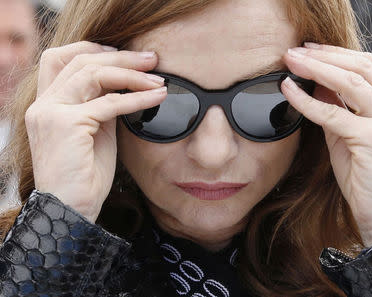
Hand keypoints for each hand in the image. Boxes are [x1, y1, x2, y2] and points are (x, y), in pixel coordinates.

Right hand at [25, 41, 166, 222]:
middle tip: (151, 58)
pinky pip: (110, 103)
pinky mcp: (67, 125)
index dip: (92, 49)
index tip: (123, 54)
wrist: (71, 210)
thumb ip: (101, 107)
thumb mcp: (94, 133)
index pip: (59, 58)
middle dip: (122, 57)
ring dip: (132, 74)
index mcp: (46, 104)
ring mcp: (51, 112)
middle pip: (82, 61)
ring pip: (94, 75)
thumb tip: (126, 86)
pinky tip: (157, 96)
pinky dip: (138, 98)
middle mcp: (43, 104)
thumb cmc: (85, 175)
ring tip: (158, 79)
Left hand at [281, 43, 371, 246]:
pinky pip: (332, 114)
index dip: (337, 53)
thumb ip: (337, 109)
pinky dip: (307, 101)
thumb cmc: (367, 177)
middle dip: (323, 56)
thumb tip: (315, 84)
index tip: (310, 49)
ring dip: (316, 69)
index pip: (369, 66)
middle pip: (360, 67)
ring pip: (350, 82)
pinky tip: (289, 91)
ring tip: (291, 62)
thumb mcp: (349, 136)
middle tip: (294, 52)